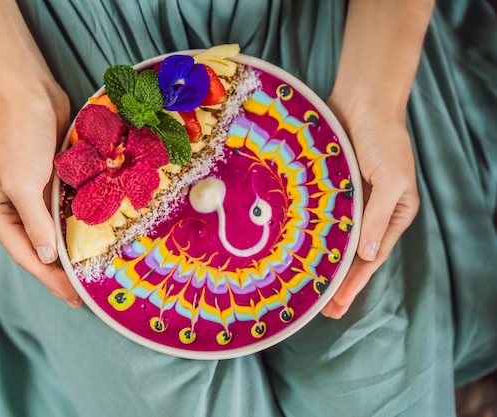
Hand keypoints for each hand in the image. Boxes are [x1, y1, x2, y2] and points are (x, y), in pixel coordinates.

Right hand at [0, 82, 81, 307]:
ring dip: (70, 252)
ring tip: (91, 274)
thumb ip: (36, 223)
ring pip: (53, 233)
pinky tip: (93, 241)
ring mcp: (32, 196)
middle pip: (39, 249)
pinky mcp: (50, 183)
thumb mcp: (23, 184)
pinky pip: (64, 213)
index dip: (50, 278)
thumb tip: (46, 257)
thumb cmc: (21, 138)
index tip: (74, 298)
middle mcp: (12, 208)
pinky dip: (76, 228)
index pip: (26, 254)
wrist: (31, 95)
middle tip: (84, 295)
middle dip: (60, 272)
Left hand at [321, 98, 419, 318]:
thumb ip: (377, 216)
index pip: (372, 257)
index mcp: (394, 214)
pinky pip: (320, 218)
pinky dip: (312, 236)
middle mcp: (371, 212)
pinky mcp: (329, 189)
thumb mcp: (391, 179)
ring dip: (322, 264)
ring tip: (307, 289)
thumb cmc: (383, 137)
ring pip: (334, 240)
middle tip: (321, 311)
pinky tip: (298, 251)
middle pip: (353, 255)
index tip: (337, 305)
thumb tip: (368, 253)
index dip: (354, 283)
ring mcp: (349, 202)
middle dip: (338, 283)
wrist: (362, 101)